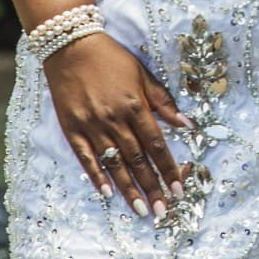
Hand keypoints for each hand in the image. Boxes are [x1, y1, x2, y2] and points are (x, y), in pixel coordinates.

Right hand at [43, 32, 194, 219]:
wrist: (71, 46)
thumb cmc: (111, 59)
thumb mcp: (142, 74)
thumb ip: (162, 101)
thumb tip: (186, 124)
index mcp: (136, 105)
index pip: (157, 145)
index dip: (168, 169)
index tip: (179, 190)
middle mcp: (115, 119)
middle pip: (137, 160)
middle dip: (152, 187)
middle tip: (163, 211)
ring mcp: (91, 126)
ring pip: (114, 163)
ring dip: (128, 189)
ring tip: (141, 210)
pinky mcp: (71, 129)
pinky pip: (86, 157)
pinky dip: (96, 176)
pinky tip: (107, 193)